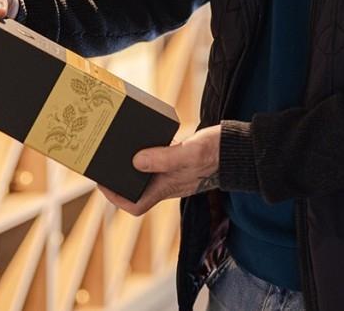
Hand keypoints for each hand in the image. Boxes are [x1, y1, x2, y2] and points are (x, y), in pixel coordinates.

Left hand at [99, 125, 220, 216]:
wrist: (241, 148)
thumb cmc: (217, 152)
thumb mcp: (189, 153)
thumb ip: (163, 158)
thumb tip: (135, 161)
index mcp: (168, 187)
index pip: (136, 206)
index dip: (116, 198)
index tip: (102, 182)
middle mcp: (170, 183)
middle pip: (137, 190)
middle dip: (119, 180)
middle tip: (105, 161)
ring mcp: (176, 173)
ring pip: (147, 174)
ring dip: (131, 165)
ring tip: (117, 148)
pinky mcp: (182, 160)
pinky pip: (158, 160)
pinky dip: (148, 152)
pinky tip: (145, 137)